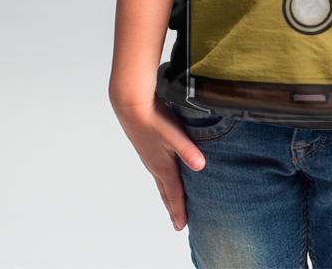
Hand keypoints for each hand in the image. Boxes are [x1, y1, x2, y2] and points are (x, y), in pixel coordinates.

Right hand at [112, 93, 205, 231]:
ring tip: (171, 204)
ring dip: (167, 194)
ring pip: (160, 181)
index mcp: (162, 166)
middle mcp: (155, 165)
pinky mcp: (147, 147)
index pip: (174, 193)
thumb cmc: (153, 119)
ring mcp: (149, 157)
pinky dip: (162, 180)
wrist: (131, 105)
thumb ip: (187, 150)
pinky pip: (157, 170)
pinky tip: (164, 174)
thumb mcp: (174, 134)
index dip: (179, 209)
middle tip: (177, 223)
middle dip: (173, 208)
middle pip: (166, 192)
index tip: (182, 226)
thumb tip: (201, 166)